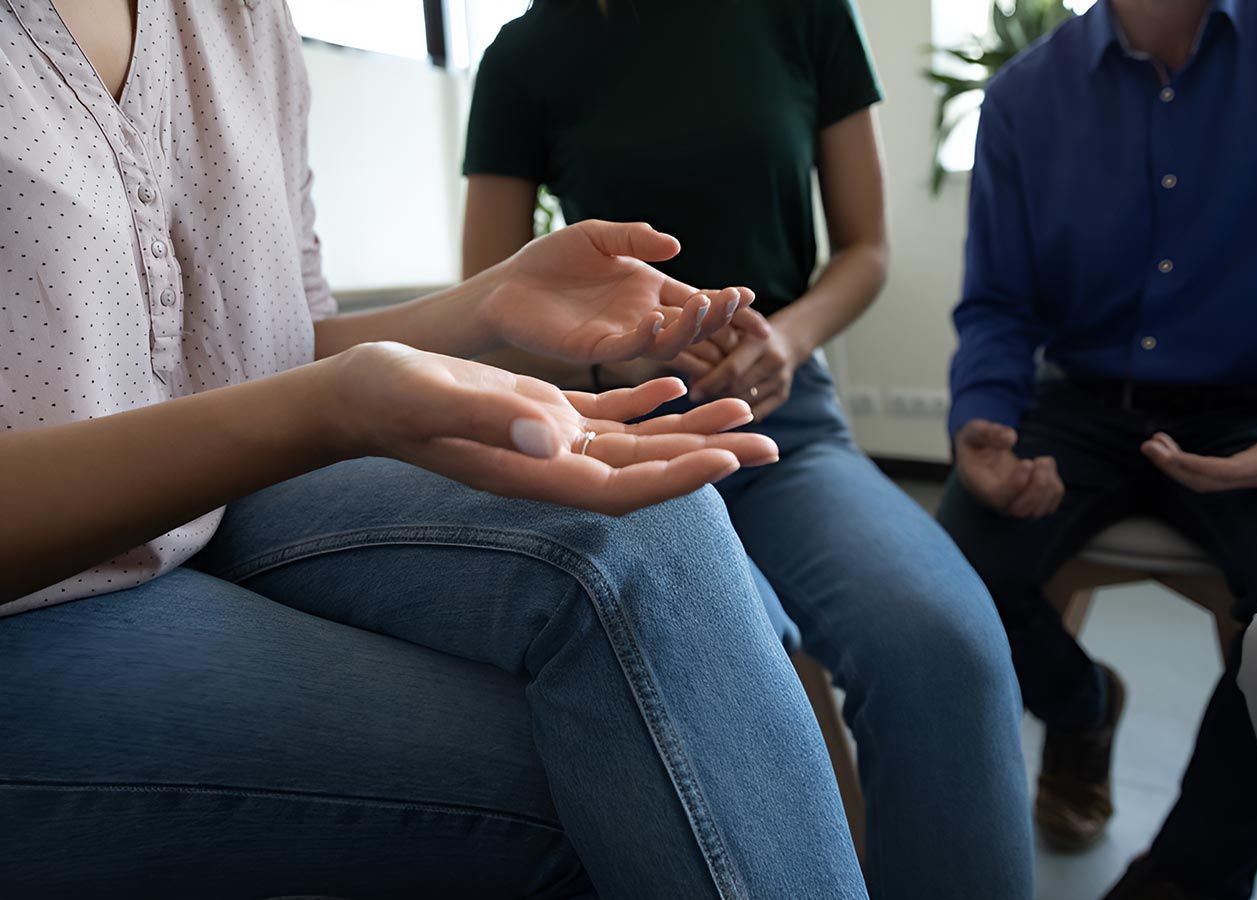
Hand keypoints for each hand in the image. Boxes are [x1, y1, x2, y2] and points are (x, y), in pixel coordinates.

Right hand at [331, 342, 778, 514]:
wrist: (359, 393)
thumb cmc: (386, 397)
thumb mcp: (433, 398)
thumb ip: (492, 418)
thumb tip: (557, 435)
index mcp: (533, 472)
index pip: (622, 488)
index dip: (678, 479)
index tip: (729, 460)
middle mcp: (549, 465)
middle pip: (645, 471)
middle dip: (708, 458)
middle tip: (770, 444)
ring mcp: (547, 442)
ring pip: (635, 443)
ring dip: (688, 429)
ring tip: (742, 411)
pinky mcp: (539, 414)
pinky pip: (605, 416)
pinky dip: (644, 403)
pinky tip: (675, 382)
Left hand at [481, 220, 753, 363]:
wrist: (506, 284)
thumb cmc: (550, 259)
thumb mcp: (597, 235)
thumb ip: (634, 239)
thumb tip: (675, 245)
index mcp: (647, 291)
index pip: (694, 299)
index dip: (721, 301)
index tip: (746, 294)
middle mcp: (641, 318)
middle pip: (690, 325)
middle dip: (717, 316)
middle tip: (734, 301)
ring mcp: (620, 336)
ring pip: (667, 343)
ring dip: (689, 328)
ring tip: (704, 307)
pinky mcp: (594, 349)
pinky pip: (628, 349)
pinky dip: (647, 337)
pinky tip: (656, 319)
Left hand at [686, 311, 798, 418]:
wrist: (787, 340)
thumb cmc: (744, 333)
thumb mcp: (731, 325)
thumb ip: (710, 340)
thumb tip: (684, 365)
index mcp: (759, 341)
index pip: (732, 369)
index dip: (710, 382)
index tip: (692, 392)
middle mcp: (774, 360)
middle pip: (738, 388)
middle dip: (715, 394)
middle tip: (697, 396)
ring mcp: (781, 379)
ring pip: (747, 403)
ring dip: (726, 404)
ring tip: (711, 397)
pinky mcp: (784, 395)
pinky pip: (758, 413)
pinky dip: (740, 412)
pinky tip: (729, 406)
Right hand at [955, 420, 1063, 517]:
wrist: (980, 457)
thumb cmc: (976, 443)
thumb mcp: (974, 432)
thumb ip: (988, 433)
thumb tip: (1011, 438)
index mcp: (981, 486)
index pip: (999, 497)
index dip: (1017, 483)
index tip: (1027, 462)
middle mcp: (997, 502)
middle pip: (1021, 510)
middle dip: (1038, 485)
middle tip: (1039, 461)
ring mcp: (1015, 506)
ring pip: (1038, 510)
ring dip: (1049, 483)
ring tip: (1042, 461)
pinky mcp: (1031, 505)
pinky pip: (1049, 506)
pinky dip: (1054, 487)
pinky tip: (1045, 469)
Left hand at [1142, 351, 1256, 491]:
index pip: (1224, 471)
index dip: (1194, 465)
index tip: (1168, 455)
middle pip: (1206, 482)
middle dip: (1174, 467)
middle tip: (1149, 446)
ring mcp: (1250, 477)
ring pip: (1205, 483)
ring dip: (1177, 467)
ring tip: (1155, 445)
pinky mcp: (1246, 475)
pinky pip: (1211, 477)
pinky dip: (1187, 466)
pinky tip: (1173, 451)